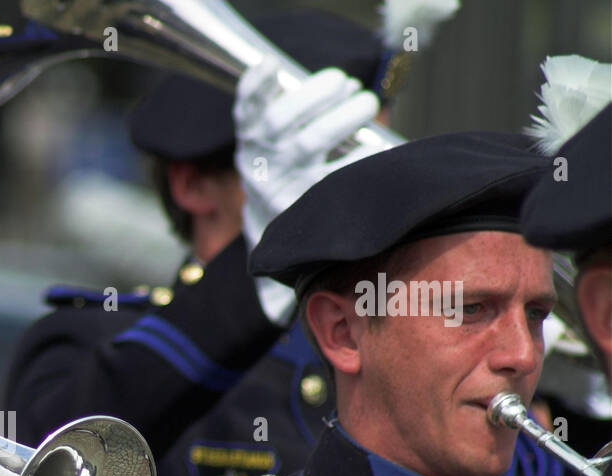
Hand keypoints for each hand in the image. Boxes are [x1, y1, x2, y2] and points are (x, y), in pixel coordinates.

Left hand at [235, 59, 381, 321]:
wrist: (264, 202)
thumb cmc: (306, 209)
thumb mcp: (322, 225)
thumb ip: (340, 234)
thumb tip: (357, 262)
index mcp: (291, 203)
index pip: (325, 183)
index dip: (354, 162)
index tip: (376, 150)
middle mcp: (271, 176)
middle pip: (305, 144)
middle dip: (341, 120)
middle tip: (368, 104)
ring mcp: (255, 150)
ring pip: (280, 118)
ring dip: (316, 95)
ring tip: (345, 84)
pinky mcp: (246, 128)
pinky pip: (246, 104)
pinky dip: (256, 83)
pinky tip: (271, 67)